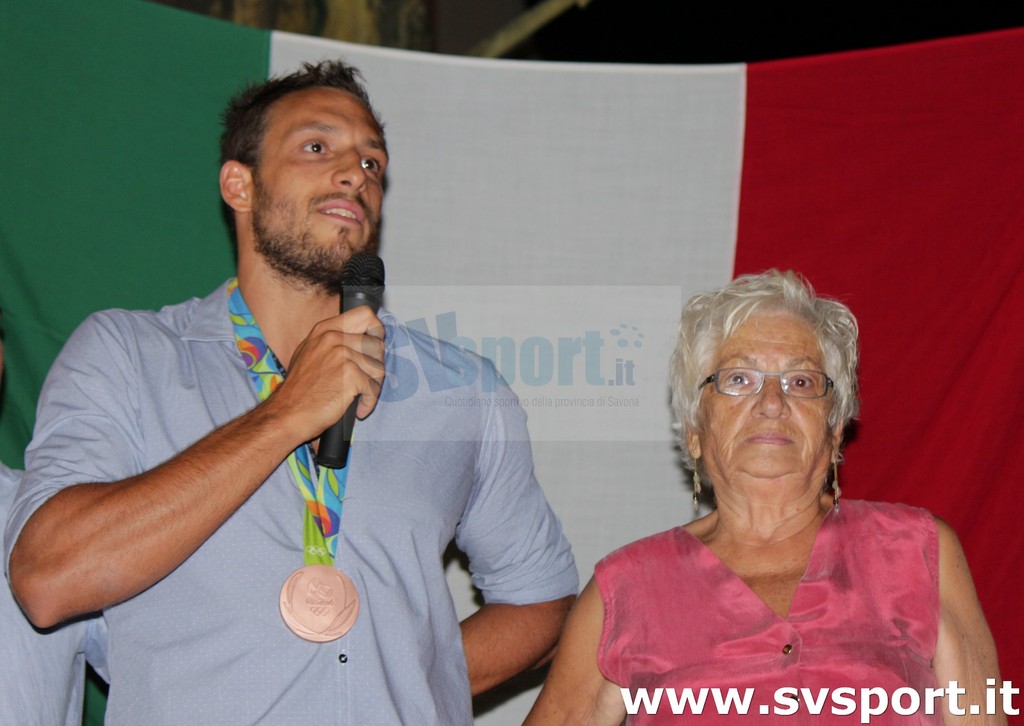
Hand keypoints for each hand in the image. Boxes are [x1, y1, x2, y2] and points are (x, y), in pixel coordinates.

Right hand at [267, 306, 385, 440]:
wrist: (287, 414)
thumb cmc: (299, 390)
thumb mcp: (309, 353)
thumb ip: (333, 342)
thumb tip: (360, 339)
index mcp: (325, 329)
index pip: (365, 315)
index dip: (376, 330)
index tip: (374, 346)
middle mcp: (333, 337)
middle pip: (377, 344)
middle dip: (377, 365)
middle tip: (367, 379)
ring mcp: (342, 354)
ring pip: (379, 367)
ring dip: (373, 386)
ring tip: (359, 396)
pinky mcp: (350, 374)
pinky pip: (373, 388)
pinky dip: (369, 401)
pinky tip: (359, 408)